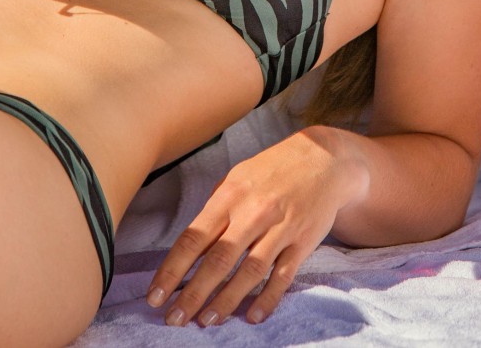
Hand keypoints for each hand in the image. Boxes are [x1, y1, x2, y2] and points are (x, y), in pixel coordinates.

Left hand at [146, 130, 366, 326]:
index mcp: (232, 194)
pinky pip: (282, 277)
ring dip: (226, 301)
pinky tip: (251, 317)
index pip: (194, 237)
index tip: (155, 295)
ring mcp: (281, 228)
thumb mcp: (239, 176)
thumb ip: (216, 207)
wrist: (325, 159)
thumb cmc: (274, 168)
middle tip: (174, 319)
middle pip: (218, 260)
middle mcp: (255, 212)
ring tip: (207, 321)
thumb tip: (192, 246)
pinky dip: (266, 300)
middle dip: (193, 294)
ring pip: (249, 272)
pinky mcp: (303, 242)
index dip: (172, 270)